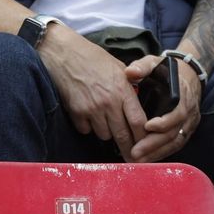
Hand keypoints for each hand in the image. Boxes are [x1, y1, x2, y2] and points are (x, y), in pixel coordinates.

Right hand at [40, 25, 147, 159]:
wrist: (65, 55)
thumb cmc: (95, 59)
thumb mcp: (120, 69)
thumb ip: (130, 87)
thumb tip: (138, 102)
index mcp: (124, 91)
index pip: (138, 121)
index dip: (144, 136)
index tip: (148, 146)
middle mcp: (109, 103)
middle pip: (123, 134)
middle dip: (129, 148)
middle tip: (133, 158)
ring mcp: (91, 109)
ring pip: (104, 135)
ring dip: (108, 134)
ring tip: (108, 125)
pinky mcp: (75, 113)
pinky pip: (86, 130)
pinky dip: (89, 127)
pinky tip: (90, 117)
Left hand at [124, 56, 203, 162]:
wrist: (188, 74)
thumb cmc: (168, 70)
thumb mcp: (155, 63)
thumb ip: (143, 66)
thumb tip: (130, 72)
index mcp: (183, 95)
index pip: (177, 113)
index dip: (164, 122)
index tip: (146, 126)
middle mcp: (189, 111)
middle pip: (174, 132)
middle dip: (154, 144)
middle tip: (134, 152)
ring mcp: (189, 122)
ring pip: (175, 142)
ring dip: (157, 153)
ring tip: (137, 161)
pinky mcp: (186, 129)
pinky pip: (176, 144)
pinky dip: (162, 153)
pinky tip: (147, 159)